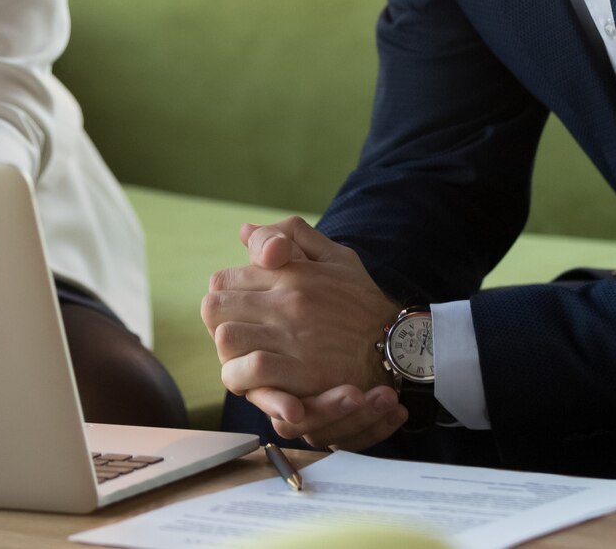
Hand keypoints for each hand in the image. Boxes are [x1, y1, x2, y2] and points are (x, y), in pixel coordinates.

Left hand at [201, 217, 405, 449]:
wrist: (400, 346)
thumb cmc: (365, 302)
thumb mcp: (337, 257)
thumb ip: (291, 236)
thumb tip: (245, 231)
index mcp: (292, 271)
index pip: (224, 279)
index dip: (225, 299)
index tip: (239, 314)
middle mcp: (287, 300)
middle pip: (214, 308)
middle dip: (219, 325)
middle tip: (237, 339)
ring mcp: (292, 336)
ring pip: (225, 339)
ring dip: (228, 354)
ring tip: (243, 362)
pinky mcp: (300, 371)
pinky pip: (250, 371)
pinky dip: (243, 379)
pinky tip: (254, 383)